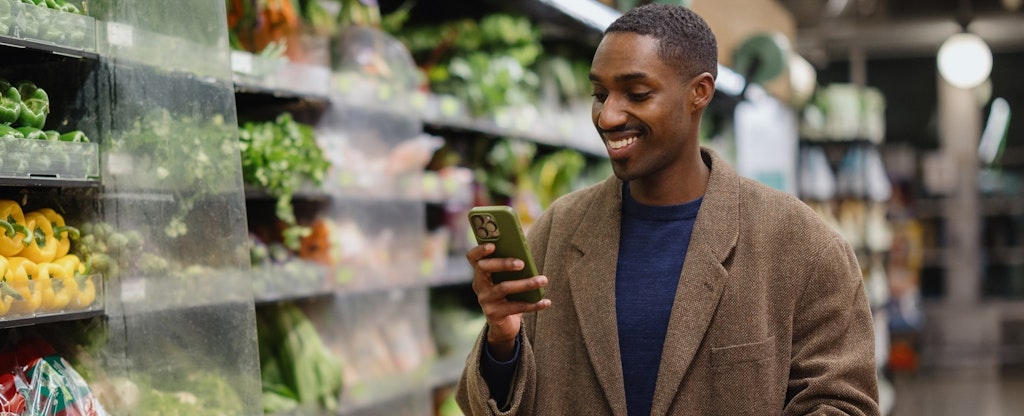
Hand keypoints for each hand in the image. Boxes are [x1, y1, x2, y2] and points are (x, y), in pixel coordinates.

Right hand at [467, 243, 550, 360]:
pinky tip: (546, 301)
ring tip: (543, 280)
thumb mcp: (508, 280)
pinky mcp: (494, 314)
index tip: (493, 244)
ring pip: (504, 288)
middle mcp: (479, 285)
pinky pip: (515, 307)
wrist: (504, 325)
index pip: (473, 257)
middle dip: (503, 263)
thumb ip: (513, 268)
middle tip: (522, 263)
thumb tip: (527, 257)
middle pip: (484, 268)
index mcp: (481, 272)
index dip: (479, 250)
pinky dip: (533, 304)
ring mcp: (485, 300)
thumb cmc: (509, 295)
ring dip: (526, 283)